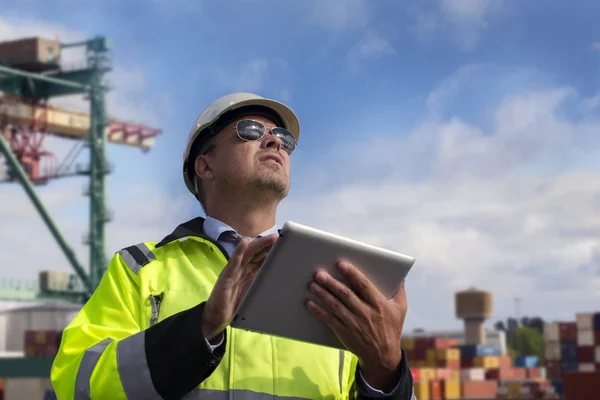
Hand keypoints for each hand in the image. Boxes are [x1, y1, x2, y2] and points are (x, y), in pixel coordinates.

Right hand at [202, 234, 277, 339]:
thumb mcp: (253, 292)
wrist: (217, 317)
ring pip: (247, 253)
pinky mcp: (226, 276)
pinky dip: (239, 251)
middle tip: (279, 237)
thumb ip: (262, 283)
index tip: (283, 243)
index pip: (261, 257)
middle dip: (267, 244)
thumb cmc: (235, 305)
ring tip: (270, 238)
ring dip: (258, 244)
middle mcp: (241, 268)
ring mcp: (233, 270)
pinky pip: (233, 262)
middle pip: (256, 252)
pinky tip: (244, 243)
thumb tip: (279, 278)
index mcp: (248, 271)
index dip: (271, 250)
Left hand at [306, 261, 407, 391]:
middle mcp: (365, 313)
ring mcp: (354, 323)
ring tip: (312, 284)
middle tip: (319, 273)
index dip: (352, 274)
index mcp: (379, 304)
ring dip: (322, 295)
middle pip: (345, 295)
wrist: (383, 357)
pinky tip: (309, 303)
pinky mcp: (344, 332)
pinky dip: (318, 311)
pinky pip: (329, 320)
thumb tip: (400, 274)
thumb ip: (399, 290)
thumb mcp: (400, 309)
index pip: (363, 285)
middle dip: (331, 283)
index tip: (341, 264)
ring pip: (335, 306)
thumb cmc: (392, 328)